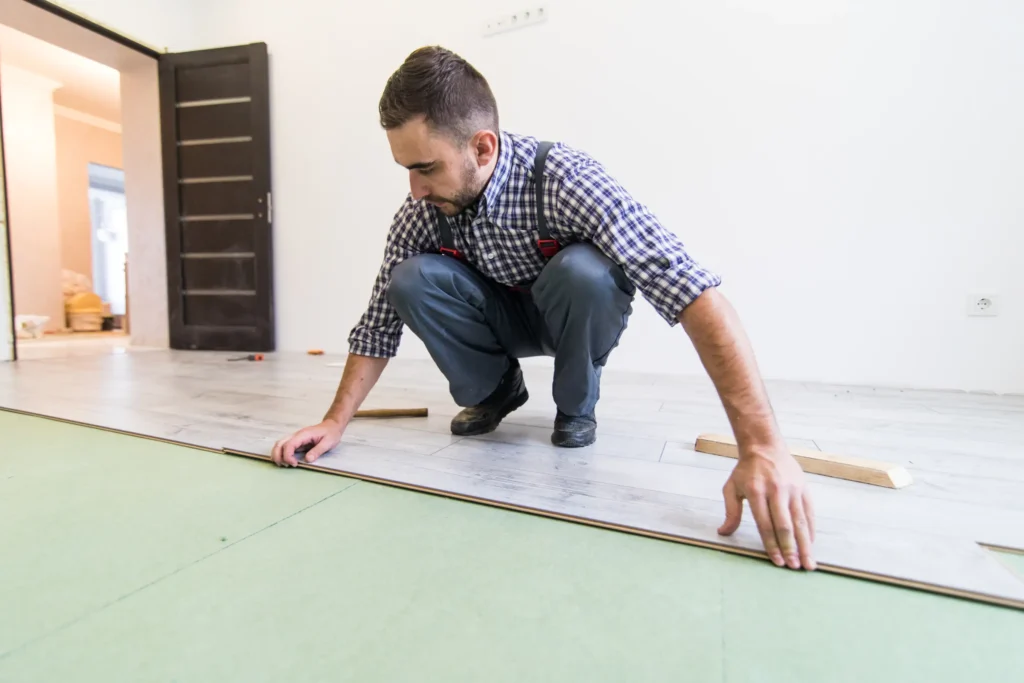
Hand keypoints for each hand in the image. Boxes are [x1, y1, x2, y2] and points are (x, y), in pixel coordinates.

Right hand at [271, 419, 343, 466]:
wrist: (332, 426)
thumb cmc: (331, 433)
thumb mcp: (328, 442)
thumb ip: (317, 450)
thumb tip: (307, 460)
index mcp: (303, 435)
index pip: (289, 445)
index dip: (288, 456)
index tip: (294, 464)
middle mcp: (296, 435)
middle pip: (279, 444)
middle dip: (278, 456)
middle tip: (285, 466)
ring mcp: (296, 438)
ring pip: (279, 445)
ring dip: (278, 455)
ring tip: (284, 465)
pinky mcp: (297, 442)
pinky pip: (284, 447)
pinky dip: (281, 454)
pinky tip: (286, 461)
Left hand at [717, 446, 815, 569]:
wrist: (765, 446)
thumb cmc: (746, 470)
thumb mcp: (731, 487)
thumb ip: (730, 511)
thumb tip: (723, 532)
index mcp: (756, 492)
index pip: (765, 524)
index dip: (772, 545)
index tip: (778, 562)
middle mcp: (776, 491)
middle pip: (785, 525)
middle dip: (790, 549)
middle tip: (795, 567)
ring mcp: (792, 489)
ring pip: (800, 521)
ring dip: (805, 544)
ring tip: (809, 563)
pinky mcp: (804, 488)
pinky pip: (809, 512)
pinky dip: (811, 530)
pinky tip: (811, 544)